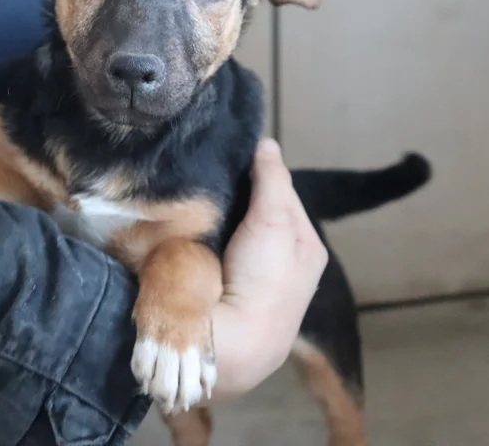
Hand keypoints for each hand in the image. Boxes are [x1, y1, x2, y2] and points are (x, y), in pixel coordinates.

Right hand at [208, 138, 328, 401]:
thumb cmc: (264, 280)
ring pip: (228, 228)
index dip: (259, 172)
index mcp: (304, 246)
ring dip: (213, 213)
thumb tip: (266, 144)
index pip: (281, 193)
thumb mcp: (276, 221)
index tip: (231, 154)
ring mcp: (246, 274)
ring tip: (192, 189)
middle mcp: (279, 260)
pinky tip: (184, 219)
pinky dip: (198, 234)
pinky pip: (208, 247)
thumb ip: (273, 180)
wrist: (229, 343)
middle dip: (234, 192)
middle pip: (253, 210)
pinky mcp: (216, 285)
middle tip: (207, 169)